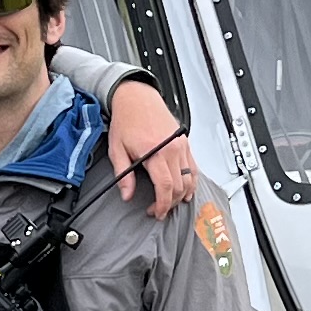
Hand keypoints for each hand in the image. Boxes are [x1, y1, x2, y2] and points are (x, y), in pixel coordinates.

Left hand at [107, 81, 196, 217]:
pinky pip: (193, 167)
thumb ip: (123, 174)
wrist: (136, 98)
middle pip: (179, 186)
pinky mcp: (185, 143)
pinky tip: (186, 189)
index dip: (161, 204)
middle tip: (158, 210)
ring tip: (171, 202)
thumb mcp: (117, 149)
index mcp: (155, 151)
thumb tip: (126, 194)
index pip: (165, 186)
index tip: (156, 212)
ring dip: (182, 194)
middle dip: (170, 203)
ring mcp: (181, 146)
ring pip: (189, 179)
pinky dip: (191, 181)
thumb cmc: (127, 119)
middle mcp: (172, 149)